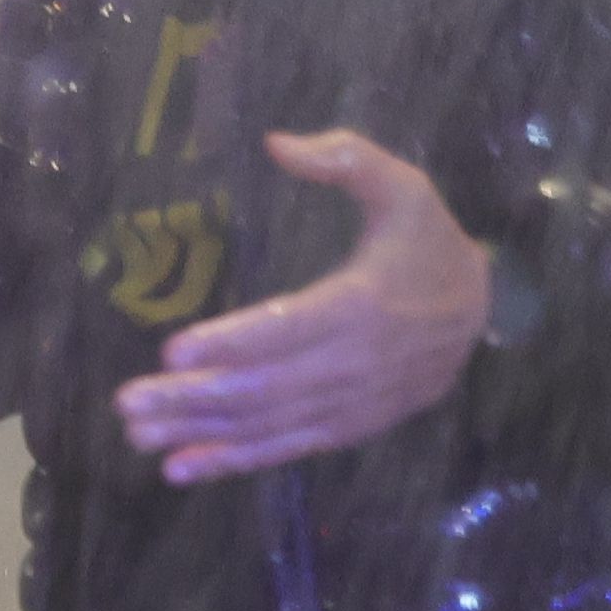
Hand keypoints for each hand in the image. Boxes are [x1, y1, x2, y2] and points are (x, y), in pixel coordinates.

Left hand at [114, 131, 494, 484]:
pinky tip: (181, 468)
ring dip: (200, 432)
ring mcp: (354, 402)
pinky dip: (234, 460)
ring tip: (138, 435)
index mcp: (365, 301)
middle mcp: (357, 361)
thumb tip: (277, 142)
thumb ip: (347, 158)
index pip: (290, 327)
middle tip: (128, 402)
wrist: (481, 306)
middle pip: (266, 386)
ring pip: (269, 423)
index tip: (171, 351)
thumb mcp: (403, 186)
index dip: (232, 341)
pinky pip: (288, 447)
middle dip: (194, 398)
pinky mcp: (351, 426)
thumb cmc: (426, 239)